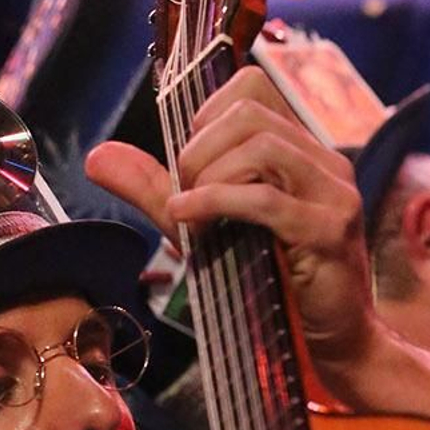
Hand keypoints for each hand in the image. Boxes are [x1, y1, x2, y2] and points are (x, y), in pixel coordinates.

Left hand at [84, 69, 377, 372]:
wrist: (332, 344)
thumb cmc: (272, 285)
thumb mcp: (205, 226)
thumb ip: (156, 188)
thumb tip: (97, 157)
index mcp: (301, 150)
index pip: (252, 86)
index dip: (205, 113)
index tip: (186, 161)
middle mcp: (324, 161)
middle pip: (250, 111)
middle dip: (198, 147)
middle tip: (180, 191)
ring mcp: (332, 192)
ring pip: (261, 146)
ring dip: (207, 175)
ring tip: (186, 210)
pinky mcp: (329, 229)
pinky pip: (263, 199)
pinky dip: (214, 202)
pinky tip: (186, 218)